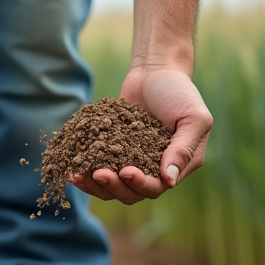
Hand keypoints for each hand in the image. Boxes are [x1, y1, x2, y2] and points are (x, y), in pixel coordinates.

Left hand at [70, 0, 210, 204]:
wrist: (155, 71)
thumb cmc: (179, 92)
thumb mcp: (193, 118)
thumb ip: (183, 149)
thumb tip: (169, 181)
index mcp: (176, 166)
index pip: (156, 187)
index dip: (140, 184)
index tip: (125, 171)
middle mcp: (152, 170)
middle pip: (130, 192)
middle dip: (113, 186)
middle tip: (98, 173)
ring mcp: (130, 161)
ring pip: (111, 186)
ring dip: (94, 185)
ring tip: (77, 176)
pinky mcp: (111, 151)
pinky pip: (97, 168)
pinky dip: (85, 171)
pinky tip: (71, 167)